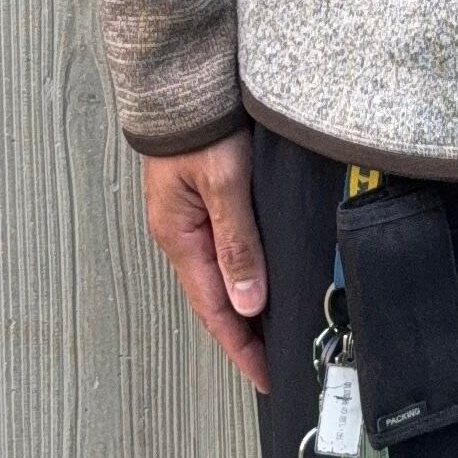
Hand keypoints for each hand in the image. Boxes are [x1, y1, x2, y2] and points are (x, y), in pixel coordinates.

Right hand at [142, 129, 269, 392]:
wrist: (183, 80)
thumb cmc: (200, 127)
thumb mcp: (224, 184)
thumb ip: (237, 243)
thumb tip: (247, 305)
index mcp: (180, 238)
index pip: (214, 309)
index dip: (241, 346)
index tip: (267, 377)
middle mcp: (182, 235)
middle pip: (215, 299)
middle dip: (244, 334)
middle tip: (278, 363)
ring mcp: (191, 218)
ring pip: (222, 275)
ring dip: (245, 306)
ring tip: (275, 332)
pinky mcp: (204, 200)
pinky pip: (225, 249)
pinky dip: (244, 273)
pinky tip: (263, 279)